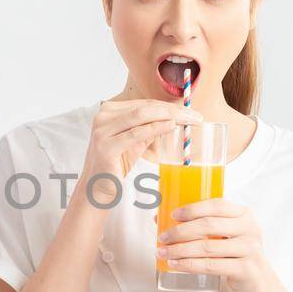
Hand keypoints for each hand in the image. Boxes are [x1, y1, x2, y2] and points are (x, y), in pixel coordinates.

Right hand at [80, 98, 204, 188]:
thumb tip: (176, 118)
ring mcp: (103, 131)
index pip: (145, 103)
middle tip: (196, 116)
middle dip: (174, 110)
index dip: (170, 106)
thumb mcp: (135, 142)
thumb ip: (150, 128)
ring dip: (170, 116)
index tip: (191, 112)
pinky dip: (155, 128)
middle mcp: (103, 116)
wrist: (96, 188)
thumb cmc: (116, 164)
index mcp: (109, 111)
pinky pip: (136, 133)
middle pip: (145, 107)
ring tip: (189, 120)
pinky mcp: (106, 147)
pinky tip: (171, 125)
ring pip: (142, 115)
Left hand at [156, 197, 271, 291]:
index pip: (216, 205)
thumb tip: (160, 218)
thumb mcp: (225, 235)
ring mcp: (249, 249)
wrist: (259, 283)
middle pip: (208, 225)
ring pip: (207, 247)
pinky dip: (189, 265)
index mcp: (243, 214)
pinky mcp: (245, 269)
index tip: (173, 215)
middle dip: (180, 231)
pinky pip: (211, 266)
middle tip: (163, 237)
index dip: (192, 209)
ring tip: (163, 252)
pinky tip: (175, 265)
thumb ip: (200, 225)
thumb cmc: (236, 255)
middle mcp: (249, 229)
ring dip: (180, 250)